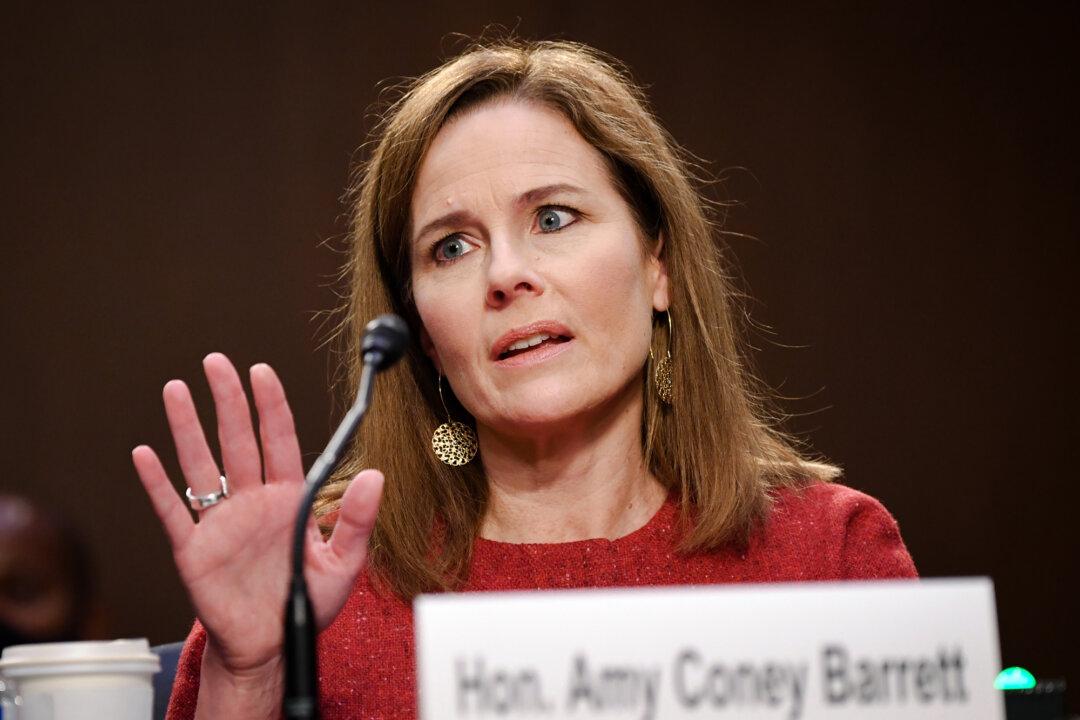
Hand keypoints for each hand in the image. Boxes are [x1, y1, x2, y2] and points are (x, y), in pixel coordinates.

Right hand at [132, 353, 382, 675]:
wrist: (268, 645)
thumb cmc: (303, 602)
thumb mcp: (343, 564)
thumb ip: (356, 520)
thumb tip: (375, 476)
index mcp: (286, 498)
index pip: (278, 440)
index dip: (270, 405)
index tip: (262, 371)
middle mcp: (251, 501)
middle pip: (236, 440)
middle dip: (227, 400)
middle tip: (216, 361)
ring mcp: (220, 522)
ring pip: (201, 464)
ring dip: (187, 428)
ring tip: (175, 390)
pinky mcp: (194, 548)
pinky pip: (173, 510)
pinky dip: (158, 484)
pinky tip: (145, 454)